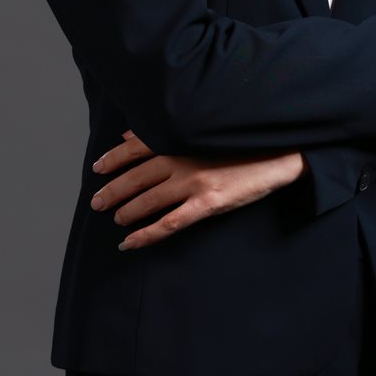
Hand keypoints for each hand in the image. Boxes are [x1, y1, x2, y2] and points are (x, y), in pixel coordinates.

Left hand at [90, 129, 306, 250]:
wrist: (279, 154)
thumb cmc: (240, 142)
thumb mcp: (203, 132)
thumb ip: (164, 132)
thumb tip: (130, 135)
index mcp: (179, 139)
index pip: (135, 149)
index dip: (113, 159)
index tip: (97, 168)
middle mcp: (181, 159)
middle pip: (135, 177)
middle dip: (112, 190)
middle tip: (96, 202)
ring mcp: (193, 183)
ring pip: (148, 200)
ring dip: (126, 211)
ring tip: (116, 218)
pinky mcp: (207, 204)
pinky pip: (167, 224)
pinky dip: (144, 235)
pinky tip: (130, 242)